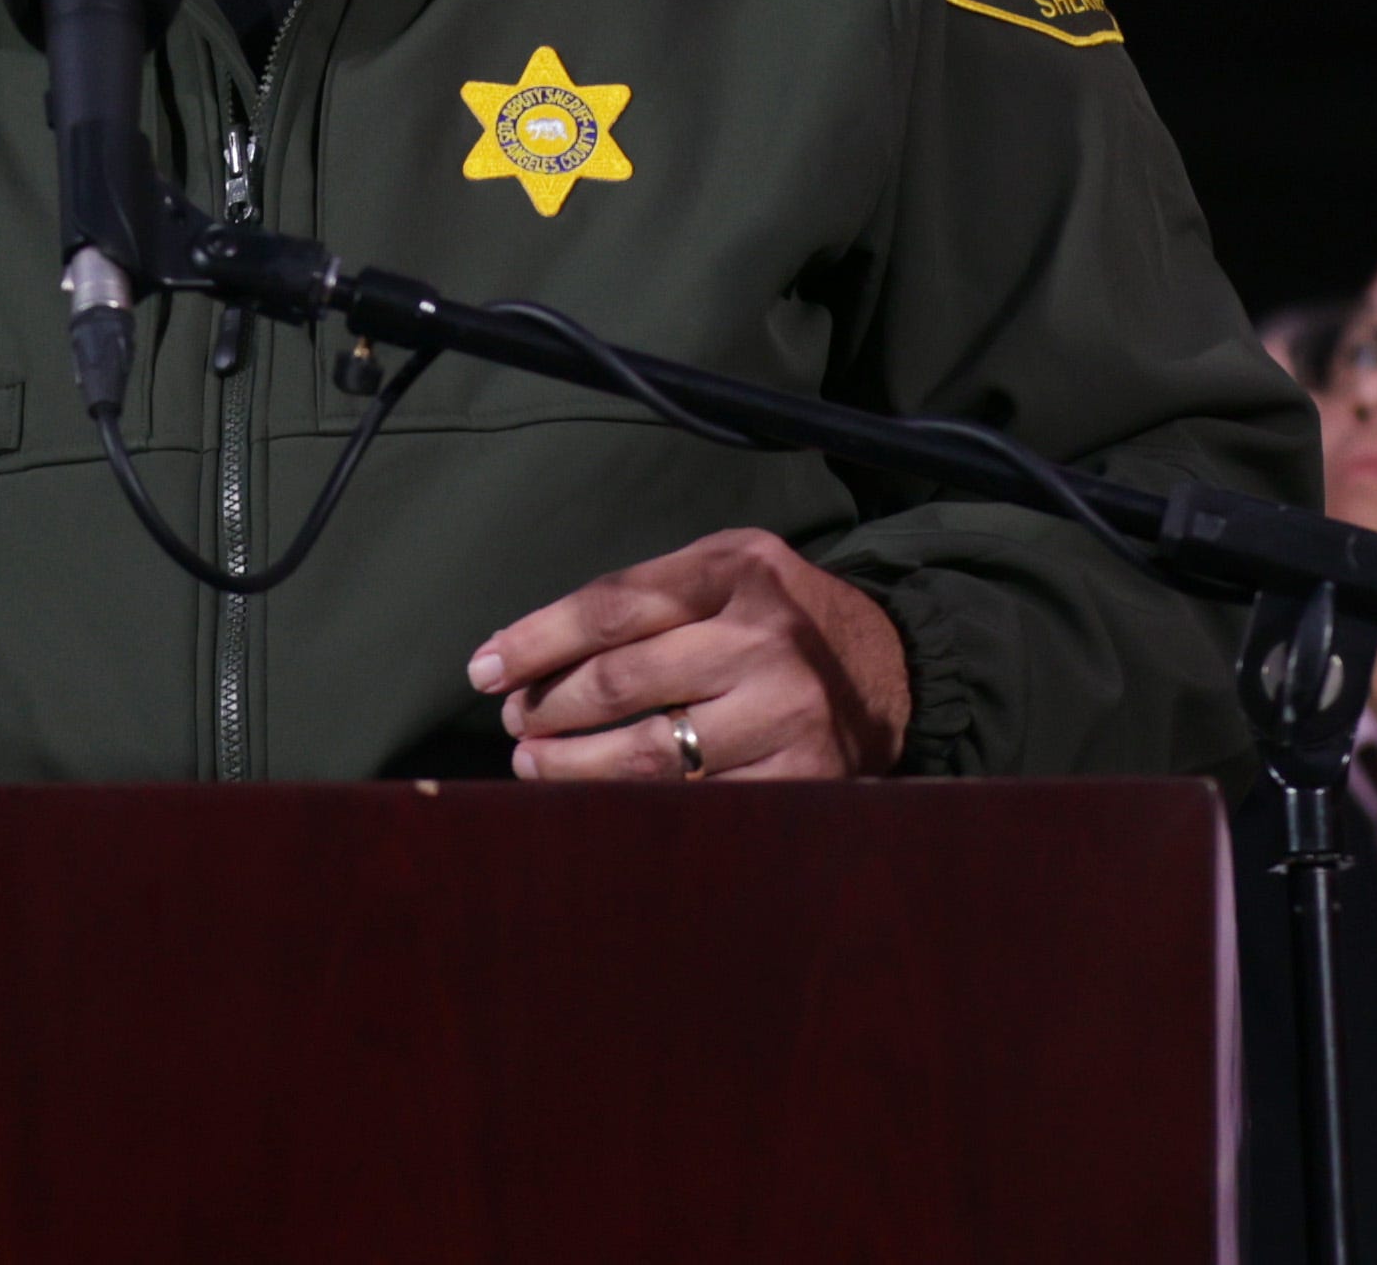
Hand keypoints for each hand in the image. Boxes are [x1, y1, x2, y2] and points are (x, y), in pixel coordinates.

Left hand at [465, 529, 911, 781]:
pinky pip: (694, 803)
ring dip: (572, 766)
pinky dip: (632, 807)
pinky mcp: (801, 780)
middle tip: (516, 721)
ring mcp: (786, 714)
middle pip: (622, 683)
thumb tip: (529, 656)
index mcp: (735, 572)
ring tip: (535, 762)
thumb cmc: (780, 616)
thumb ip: (643, 596)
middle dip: (548, 708)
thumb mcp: (724, 570)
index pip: (612, 609)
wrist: (893, 668)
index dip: (536, 642)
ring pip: (648, 755)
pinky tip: (596, 800)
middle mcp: (764, 640)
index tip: (483, 670)